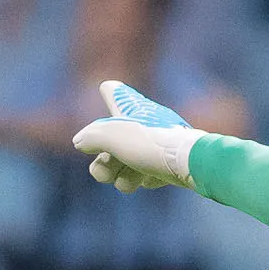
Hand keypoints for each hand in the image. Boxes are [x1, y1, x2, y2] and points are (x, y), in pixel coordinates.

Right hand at [69, 79, 199, 191]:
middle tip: (103, 172)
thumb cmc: (150, 143)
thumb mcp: (112, 136)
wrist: (189, 163)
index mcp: (132, 111)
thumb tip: (79, 141)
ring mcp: (156, 145)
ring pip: (128, 163)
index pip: (118, 95)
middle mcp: (144, 124)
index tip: (107, 86)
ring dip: (121, 177)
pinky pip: (146, 175)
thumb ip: (91, 137)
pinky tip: (150, 178)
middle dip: (103, 161)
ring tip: (126, 182)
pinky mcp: (166, 165)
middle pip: (114, 141)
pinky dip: (143, 179)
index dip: (111, 92)